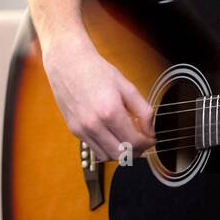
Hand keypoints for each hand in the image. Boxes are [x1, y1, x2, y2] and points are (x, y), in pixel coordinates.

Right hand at [42, 36, 155, 161]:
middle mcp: (94, 124)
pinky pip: (94, 149)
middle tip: (142, 141)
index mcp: (110, 112)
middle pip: (121, 155)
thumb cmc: (97, 71)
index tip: (151, 138)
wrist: (68, 63)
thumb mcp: (127, 87)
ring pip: (107, 156)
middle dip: (136, 151)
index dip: (147, 144)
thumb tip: (151, 131)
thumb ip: (144, 111)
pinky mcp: (74, 130)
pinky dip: (106, 147)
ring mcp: (82, 129)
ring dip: (121, 152)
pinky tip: (112, 134)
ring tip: (128, 139)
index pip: (134, 142)